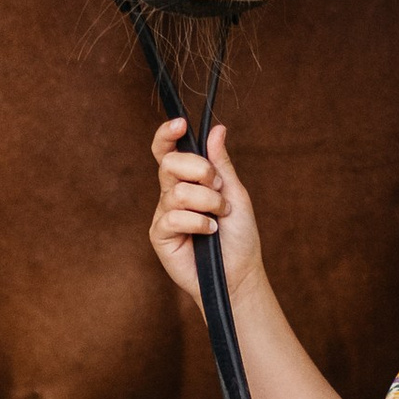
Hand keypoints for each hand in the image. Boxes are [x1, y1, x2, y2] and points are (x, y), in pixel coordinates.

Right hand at [148, 117, 265, 313]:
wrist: (239, 273)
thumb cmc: (239, 236)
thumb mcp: (235, 193)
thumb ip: (221, 163)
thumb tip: (217, 129)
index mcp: (188, 180)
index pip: (168, 151)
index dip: (167, 135)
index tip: (181, 124)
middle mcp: (172, 193)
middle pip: (169, 163)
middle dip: (200, 170)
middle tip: (219, 188)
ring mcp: (164, 214)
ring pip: (177, 191)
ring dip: (208, 202)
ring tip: (220, 216)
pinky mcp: (159, 235)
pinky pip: (174, 217)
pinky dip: (199, 222)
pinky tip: (209, 232)